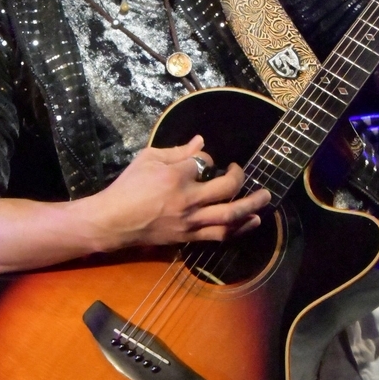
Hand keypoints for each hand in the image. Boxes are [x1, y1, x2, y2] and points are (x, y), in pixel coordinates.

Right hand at [95, 134, 270, 248]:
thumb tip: (201, 142)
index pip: (205, 162)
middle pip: (228, 188)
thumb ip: (176, 151)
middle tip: (245, 172)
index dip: (209, 159)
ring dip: (252, 206)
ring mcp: (190, 222)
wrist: (113, 221)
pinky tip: (252, 222)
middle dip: (242, 178)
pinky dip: (239, 229)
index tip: (204, 160)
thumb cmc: (127, 187)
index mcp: (176, 177)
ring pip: (230, 216)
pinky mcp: (189, 237)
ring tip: (265, 199)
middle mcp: (188, 200)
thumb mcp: (147, 159)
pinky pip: (219, 235)